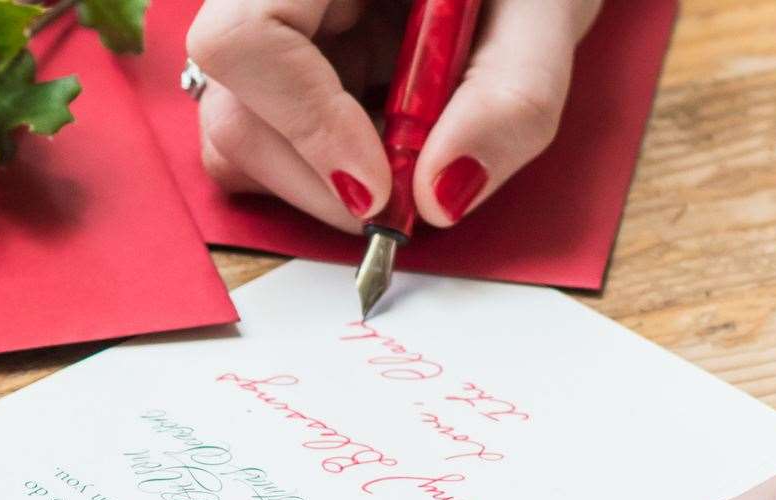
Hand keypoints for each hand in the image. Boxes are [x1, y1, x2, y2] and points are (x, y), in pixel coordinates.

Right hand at [185, 0, 601, 231]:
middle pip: (229, 106)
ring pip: (237, 136)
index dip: (304, 122)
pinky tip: (383, 150)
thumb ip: (510, 100)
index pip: (244, 38)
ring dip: (317, 182)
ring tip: (399, 170)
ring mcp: (268, 31)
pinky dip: (322, 172)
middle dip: (315, 178)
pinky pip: (266, 142)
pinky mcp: (282, 70)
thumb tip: (440, 198)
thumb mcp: (546, 13)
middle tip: (398, 204)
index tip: (376, 184)